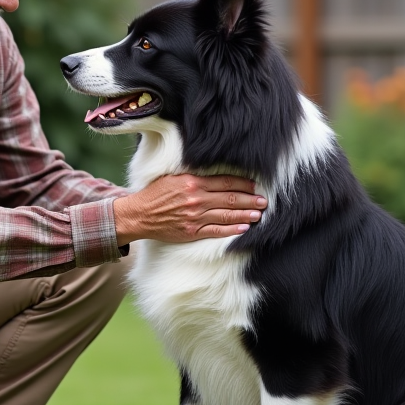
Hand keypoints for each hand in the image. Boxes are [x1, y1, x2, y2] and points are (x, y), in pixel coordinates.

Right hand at [112, 174, 266, 245]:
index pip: (225, 182)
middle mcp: (196, 199)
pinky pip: (216, 231)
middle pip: (230, 198)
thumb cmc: (155, 194)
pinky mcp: (191, 232)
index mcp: (193, 182)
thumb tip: (215, 172)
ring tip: (260, 215)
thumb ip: (194, 175)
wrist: (139, 215)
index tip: (255, 185)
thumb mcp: (173, 177)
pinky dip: (231, 230)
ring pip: (227, 215)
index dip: (243, 184)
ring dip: (246, 215)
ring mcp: (195, 217)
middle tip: (265, 201)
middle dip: (250, 200)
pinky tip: (244, 228)